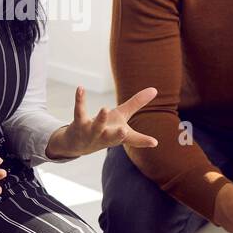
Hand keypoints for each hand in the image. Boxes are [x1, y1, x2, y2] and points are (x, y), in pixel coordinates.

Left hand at [45, 86, 159, 159]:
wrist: (77, 144)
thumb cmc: (104, 130)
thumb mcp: (121, 117)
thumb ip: (136, 104)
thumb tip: (154, 89)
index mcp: (117, 136)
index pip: (133, 139)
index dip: (144, 141)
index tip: (154, 142)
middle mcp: (105, 136)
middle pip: (113, 137)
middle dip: (118, 135)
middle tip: (124, 131)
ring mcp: (91, 131)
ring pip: (96, 125)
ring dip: (100, 119)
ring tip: (105, 109)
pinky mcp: (79, 123)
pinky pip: (79, 111)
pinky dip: (80, 100)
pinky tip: (81, 89)